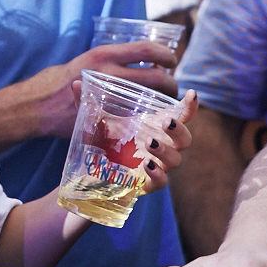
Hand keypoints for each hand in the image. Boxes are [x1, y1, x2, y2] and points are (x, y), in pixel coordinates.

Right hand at [0, 41, 179, 148]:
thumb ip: (112, 62)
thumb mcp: (87, 61)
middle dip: (171, 84)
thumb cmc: (61, 80)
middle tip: (171, 88)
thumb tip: (143, 63)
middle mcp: (109, 74)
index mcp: (104, 54)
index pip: (147, 49)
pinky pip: (139, 118)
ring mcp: (110, 99)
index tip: (171, 61)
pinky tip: (149, 118)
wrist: (39, 104)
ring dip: (164, 103)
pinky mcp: (109, 119)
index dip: (166, 55)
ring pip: (152, 101)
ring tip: (163, 104)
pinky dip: (150, 118)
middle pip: (158, 78)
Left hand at [67, 79, 195, 195]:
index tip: (192, 94)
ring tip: (149, 141)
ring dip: (165, 150)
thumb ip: (85, 102)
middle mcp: (161, 146)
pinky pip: (162, 181)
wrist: (90, 172)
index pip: (180, 116)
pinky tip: (147, 165)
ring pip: (176, 159)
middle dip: (179, 129)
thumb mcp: (93, 120)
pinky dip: (158, 174)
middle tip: (166, 121)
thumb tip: (75, 82)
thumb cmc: (101, 141)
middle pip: (184, 139)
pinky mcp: (147, 184)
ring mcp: (156, 165)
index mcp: (153, 127)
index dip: (190, 107)